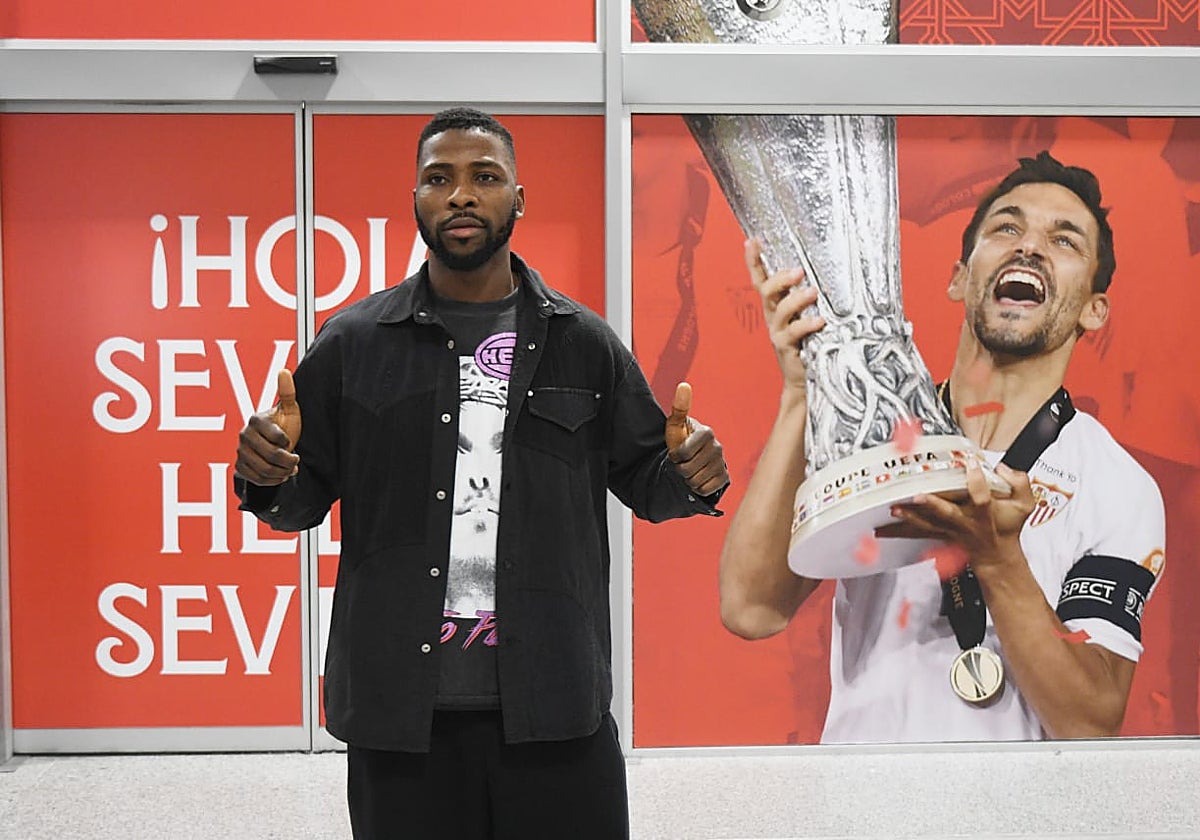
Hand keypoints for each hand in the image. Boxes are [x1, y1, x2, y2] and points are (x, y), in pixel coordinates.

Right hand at [235, 369, 301, 486]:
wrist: (274, 445)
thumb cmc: (284, 426)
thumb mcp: (289, 410)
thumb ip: (287, 392)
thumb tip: (283, 370)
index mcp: (255, 420)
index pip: (278, 437)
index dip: (289, 442)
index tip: (291, 442)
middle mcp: (244, 436)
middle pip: (272, 455)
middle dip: (289, 461)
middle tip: (295, 460)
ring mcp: (240, 452)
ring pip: (265, 469)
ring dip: (282, 472)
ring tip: (290, 468)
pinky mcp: (240, 467)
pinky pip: (257, 479)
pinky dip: (273, 480)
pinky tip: (280, 475)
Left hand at [665, 382, 728, 496]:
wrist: (694, 459)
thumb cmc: (681, 440)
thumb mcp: (675, 426)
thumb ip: (679, 408)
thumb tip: (684, 385)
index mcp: (707, 433)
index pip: (683, 453)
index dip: (675, 456)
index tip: (677, 452)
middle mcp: (718, 447)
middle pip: (687, 470)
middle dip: (680, 469)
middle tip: (683, 462)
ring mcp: (722, 463)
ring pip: (695, 481)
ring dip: (688, 479)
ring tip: (690, 469)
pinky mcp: (725, 478)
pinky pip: (704, 489)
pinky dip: (698, 487)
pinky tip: (699, 477)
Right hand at [745, 238, 824, 393]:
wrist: (804, 378)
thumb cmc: (809, 341)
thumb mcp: (806, 315)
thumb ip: (810, 296)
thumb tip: (830, 272)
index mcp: (776, 305)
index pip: (761, 279)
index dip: (754, 261)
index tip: (752, 241)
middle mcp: (773, 316)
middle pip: (767, 291)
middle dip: (781, 279)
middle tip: (799, 271)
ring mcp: (778, 332)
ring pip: (780, 310)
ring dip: (796, 299)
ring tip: (813, 292)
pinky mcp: (786, 347)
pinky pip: (793, 333)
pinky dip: (806, 324)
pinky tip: (819, 321)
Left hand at [875, 457, 1035, 569]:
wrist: (996, 556)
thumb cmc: (1007, 527)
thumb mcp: (1024, 506)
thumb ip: (1019, 483)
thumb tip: (1004, 467)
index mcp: (984, 515)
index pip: (983, 498)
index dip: (977, 482)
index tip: (970, 465)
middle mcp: (964, 524)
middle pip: (947, 514)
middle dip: (933, 505)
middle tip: (918, 495)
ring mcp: (948, 532)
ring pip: (926, 525)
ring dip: (909, 518)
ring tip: (894, 509)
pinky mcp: (937, 535)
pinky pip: (915, 533)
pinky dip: (897, 531)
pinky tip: (879, 530)